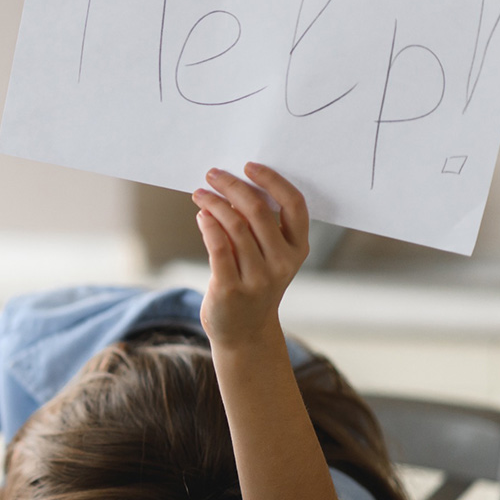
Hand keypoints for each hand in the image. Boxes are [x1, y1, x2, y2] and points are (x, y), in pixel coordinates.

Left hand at [191, 163, 309, 348]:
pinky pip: (218, 247)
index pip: (294, 205)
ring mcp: (258, 278)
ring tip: (201, 194)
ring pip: (234, 226)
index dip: (272, 181)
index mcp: (298, 249)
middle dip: (233, 186)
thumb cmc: (254, 284)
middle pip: (257, 211)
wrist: (244, 333)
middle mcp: (282, 263)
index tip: (249, 166)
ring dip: (214, 203)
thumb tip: (233, 186)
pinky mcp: (231, 289)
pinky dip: (208, 225)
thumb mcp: (269, 257)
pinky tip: (202, 215)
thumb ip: (260, 227)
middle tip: (213, 174)